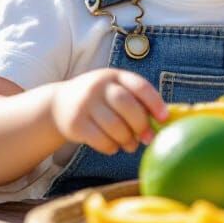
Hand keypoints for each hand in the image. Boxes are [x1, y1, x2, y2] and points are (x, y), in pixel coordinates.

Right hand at [51, 68, 167, 154]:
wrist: (59, 104)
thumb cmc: (99, 100)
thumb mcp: (114, 91)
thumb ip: (136, 101)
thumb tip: (162, 122)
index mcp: (115, 75)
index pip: (140, 86)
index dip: (155, 102)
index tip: (164, 118)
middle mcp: (99, 86)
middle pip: (126, 105)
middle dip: (141, 124)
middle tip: (148, 138)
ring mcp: (85, 103)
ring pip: (113, 125)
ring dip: (127, 139)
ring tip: (131, 145)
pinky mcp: (74, 123)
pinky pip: (99, 139)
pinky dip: (111, 146)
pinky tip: (114, 147)